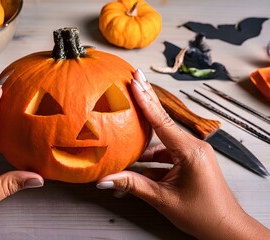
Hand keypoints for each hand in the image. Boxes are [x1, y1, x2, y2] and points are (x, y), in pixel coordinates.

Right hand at [96, 69, 269, 239]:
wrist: (226, 229)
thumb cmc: (203, 215)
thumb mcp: (163, 200)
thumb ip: (133, 186)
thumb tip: (105, 179)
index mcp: (190, 151)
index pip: (162, 121)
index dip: (145, 99)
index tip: (134, 81)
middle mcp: (193, 147)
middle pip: (162, 121)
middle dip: (146, 100)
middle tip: (133, 78)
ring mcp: (192, 153)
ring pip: (161, 142)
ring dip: (141, 147)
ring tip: (121, 139)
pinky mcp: (189, 161)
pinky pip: (165, 154)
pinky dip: (149, 160)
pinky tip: (132, 166)